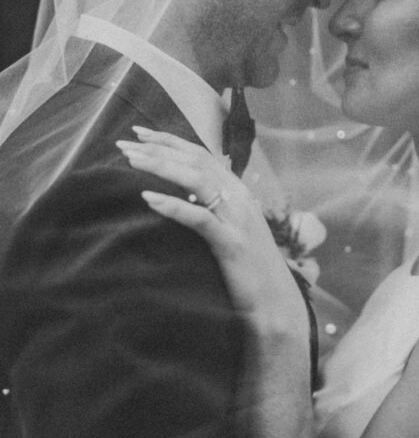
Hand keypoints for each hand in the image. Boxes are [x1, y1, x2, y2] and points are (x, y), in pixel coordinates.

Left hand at [116, 128, 309, 345]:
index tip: (139, 134)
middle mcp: (240, 198)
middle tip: (123, 145)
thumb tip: (189, 194)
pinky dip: (173, 206)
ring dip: (162, 166)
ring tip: (131, 162)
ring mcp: (237, 219)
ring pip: (197, 180)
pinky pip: (200, 218)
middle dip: (157, 149)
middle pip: (195, 161)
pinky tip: (148, 198)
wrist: (276, 303)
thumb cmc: (250, 269)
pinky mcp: (232, 243)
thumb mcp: (234, 230)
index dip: (169, 140)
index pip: (201, 155)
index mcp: (239, 192)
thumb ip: (217, 208)